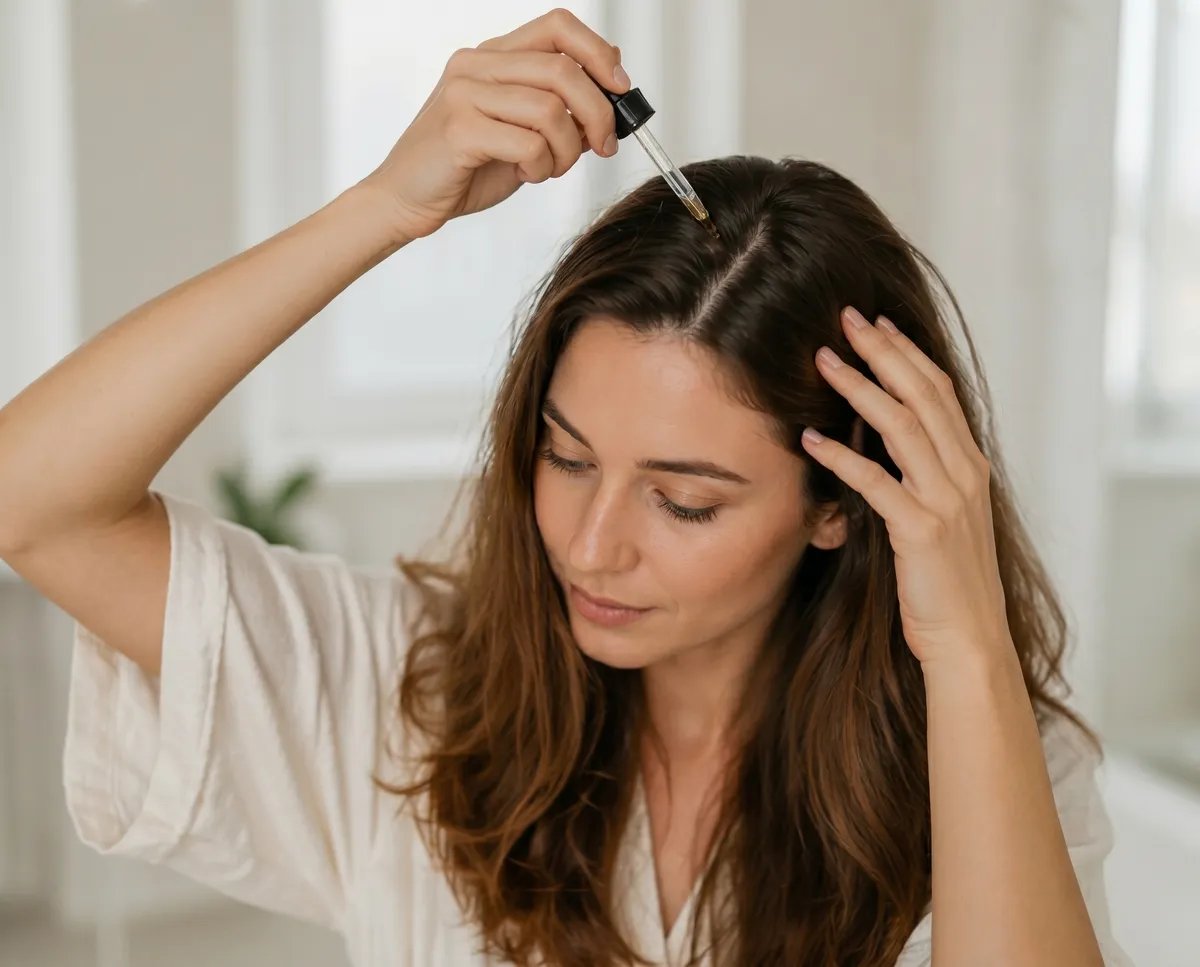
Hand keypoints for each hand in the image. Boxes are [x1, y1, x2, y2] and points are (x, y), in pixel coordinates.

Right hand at [359, 8, 626, 242]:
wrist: (405, 200)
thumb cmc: (464, 169)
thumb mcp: (523, 134)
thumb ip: (559, 111)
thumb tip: (613, 94)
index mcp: (493, 57)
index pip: (558, 26)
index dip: (599, 53)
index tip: (620, 90)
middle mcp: (477, 65)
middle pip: (563, 69)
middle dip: (598, 113)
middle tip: (603, 146)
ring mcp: (464, 94)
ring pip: (550, 109)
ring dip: (567, 150)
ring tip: (551, 168)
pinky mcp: (459, 130)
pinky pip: (529, 143)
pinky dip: (541, 167)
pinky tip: (526, 175)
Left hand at [801, 307, 1011, 666]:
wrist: (968, 641)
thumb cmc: (945, 584)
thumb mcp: (940, 518)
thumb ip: (920, 477)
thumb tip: (882, 444)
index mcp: (970, 466)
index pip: (940, 392)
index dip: (907, 353)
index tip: (876, 323)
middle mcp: (964, 475)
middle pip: (924, 394)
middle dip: (884, 351)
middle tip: (847, 318)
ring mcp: (947, 501)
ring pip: (903, 427)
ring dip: (860, 389)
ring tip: (823, 360)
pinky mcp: (922, 531)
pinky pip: (877, 483)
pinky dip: (842, 456)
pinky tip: (810, 438)